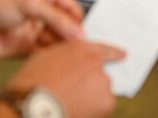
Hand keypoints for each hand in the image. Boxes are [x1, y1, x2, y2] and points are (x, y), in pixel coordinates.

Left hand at [0, 0, 83, 58]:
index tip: (87, 36)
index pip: (72, 8)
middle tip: (82, 51)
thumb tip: (76, 30)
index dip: (80, 22)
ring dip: (64, 50)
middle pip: (67, 27)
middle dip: (74, 38)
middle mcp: (43, 10)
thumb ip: (55, 17)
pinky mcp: (28, 47)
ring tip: (71, 58)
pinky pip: (47, 54)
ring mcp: (36, 29)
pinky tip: (56, 62)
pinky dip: (52, 59)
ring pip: (58, 42)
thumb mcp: (28, 3)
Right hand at [0, 41, 124, 117]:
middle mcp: (95, 63)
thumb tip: (70, 60)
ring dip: (95, 96)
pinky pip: (105, 105)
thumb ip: (65, 54)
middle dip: (94, 81)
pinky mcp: (107, 102)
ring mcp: (103, 82)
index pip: (104, 48)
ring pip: (104, 90)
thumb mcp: (46, 57)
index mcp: (80, 48)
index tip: (122, 55)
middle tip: (77, 90)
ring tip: (75, 102)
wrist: (36, 106)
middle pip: (103, 72)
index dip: (114, 53)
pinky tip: (79, 110)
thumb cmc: (34, 83)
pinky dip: (96, 109)